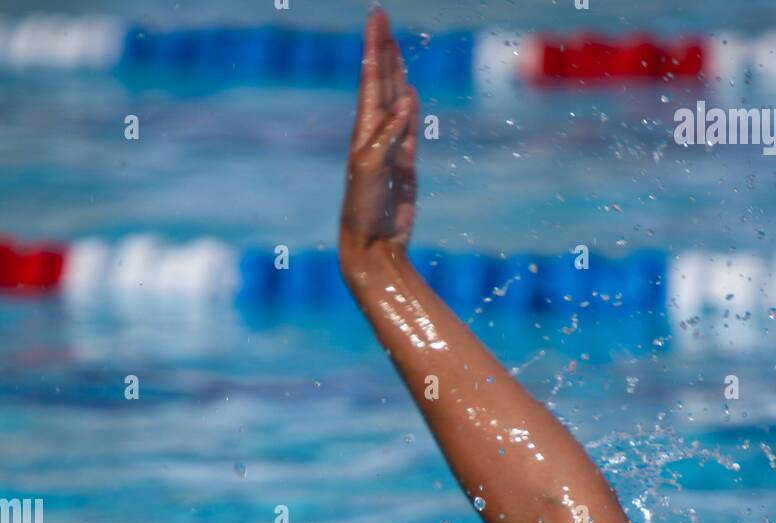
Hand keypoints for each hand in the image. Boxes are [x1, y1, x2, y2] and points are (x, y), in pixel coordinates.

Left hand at [339, 9, 417, 267]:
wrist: (372, 245)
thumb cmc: (364, 208)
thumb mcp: (372, 168)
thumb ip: (388, 134)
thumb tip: (404, 101)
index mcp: (364, 129)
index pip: (371, 78)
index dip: (375, 46)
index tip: (377, 16)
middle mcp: (375, 134)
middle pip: (382, 82)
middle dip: (383, 51)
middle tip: (382, 19)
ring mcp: (391, 149)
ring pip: (395, 102)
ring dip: (396, 75)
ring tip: (395, 49)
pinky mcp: (404, 166)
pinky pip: (408, 129)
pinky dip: (410, 110)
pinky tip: (409, 94)